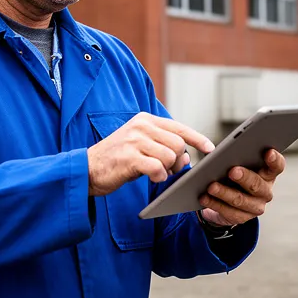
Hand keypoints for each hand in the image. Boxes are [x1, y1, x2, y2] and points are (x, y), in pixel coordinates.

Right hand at [87, 113, 213, 196]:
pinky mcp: (129, 157)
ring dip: (169, 170)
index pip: (179, 128)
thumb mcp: (140, 146)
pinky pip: (157, 168)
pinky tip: (153, 178)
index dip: (198, 139)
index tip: (210, 148)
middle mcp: (141, 126)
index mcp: (145, 120)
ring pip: (170, 156)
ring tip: (159, 174)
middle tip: (171, 170)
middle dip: (179, 160)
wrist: (87, 168)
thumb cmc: (117, 158)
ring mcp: (134, 140)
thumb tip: (187, 157)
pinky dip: (159, 176)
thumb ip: (163, 146)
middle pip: (178, 144)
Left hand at [199, 149, 284, 226]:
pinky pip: (228, 212)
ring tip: (211, 186)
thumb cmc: (233, 175)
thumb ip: (236, 157)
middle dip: (244, 177)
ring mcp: (256, 206)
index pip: (277, 166)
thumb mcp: (237, 164)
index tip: (268, 152)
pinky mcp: (242, 218)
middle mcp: (265, 191)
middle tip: (232, 171)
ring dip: (224, 193)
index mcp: (268, 174)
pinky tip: (204, 197)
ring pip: (240, 200)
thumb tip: (223, 152)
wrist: (226, 201)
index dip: (274, 160)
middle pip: (257, 185)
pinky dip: (214, 204)